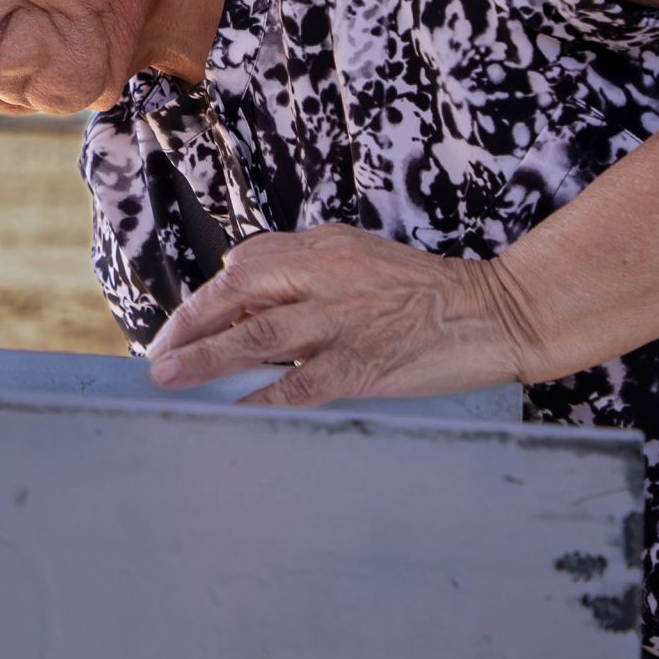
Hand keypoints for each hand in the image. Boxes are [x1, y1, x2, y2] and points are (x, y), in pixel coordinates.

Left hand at [144, 223, 533, 407]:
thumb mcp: (362, 253)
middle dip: (191, 323)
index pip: (246, 265)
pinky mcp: (364, 364)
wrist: (499, 310)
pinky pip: (299, 384)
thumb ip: (305, 261)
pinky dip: (259, 398)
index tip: (182, 327)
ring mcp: (344, 320)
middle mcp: (327, 276)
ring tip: (168, 377)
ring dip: (205, 358)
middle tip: (159, 354)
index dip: (208, 298)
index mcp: (326, 247)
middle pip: (238, 292)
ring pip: (257, 335)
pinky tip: (230, 411)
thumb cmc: (429, 289)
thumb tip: (238, 275)